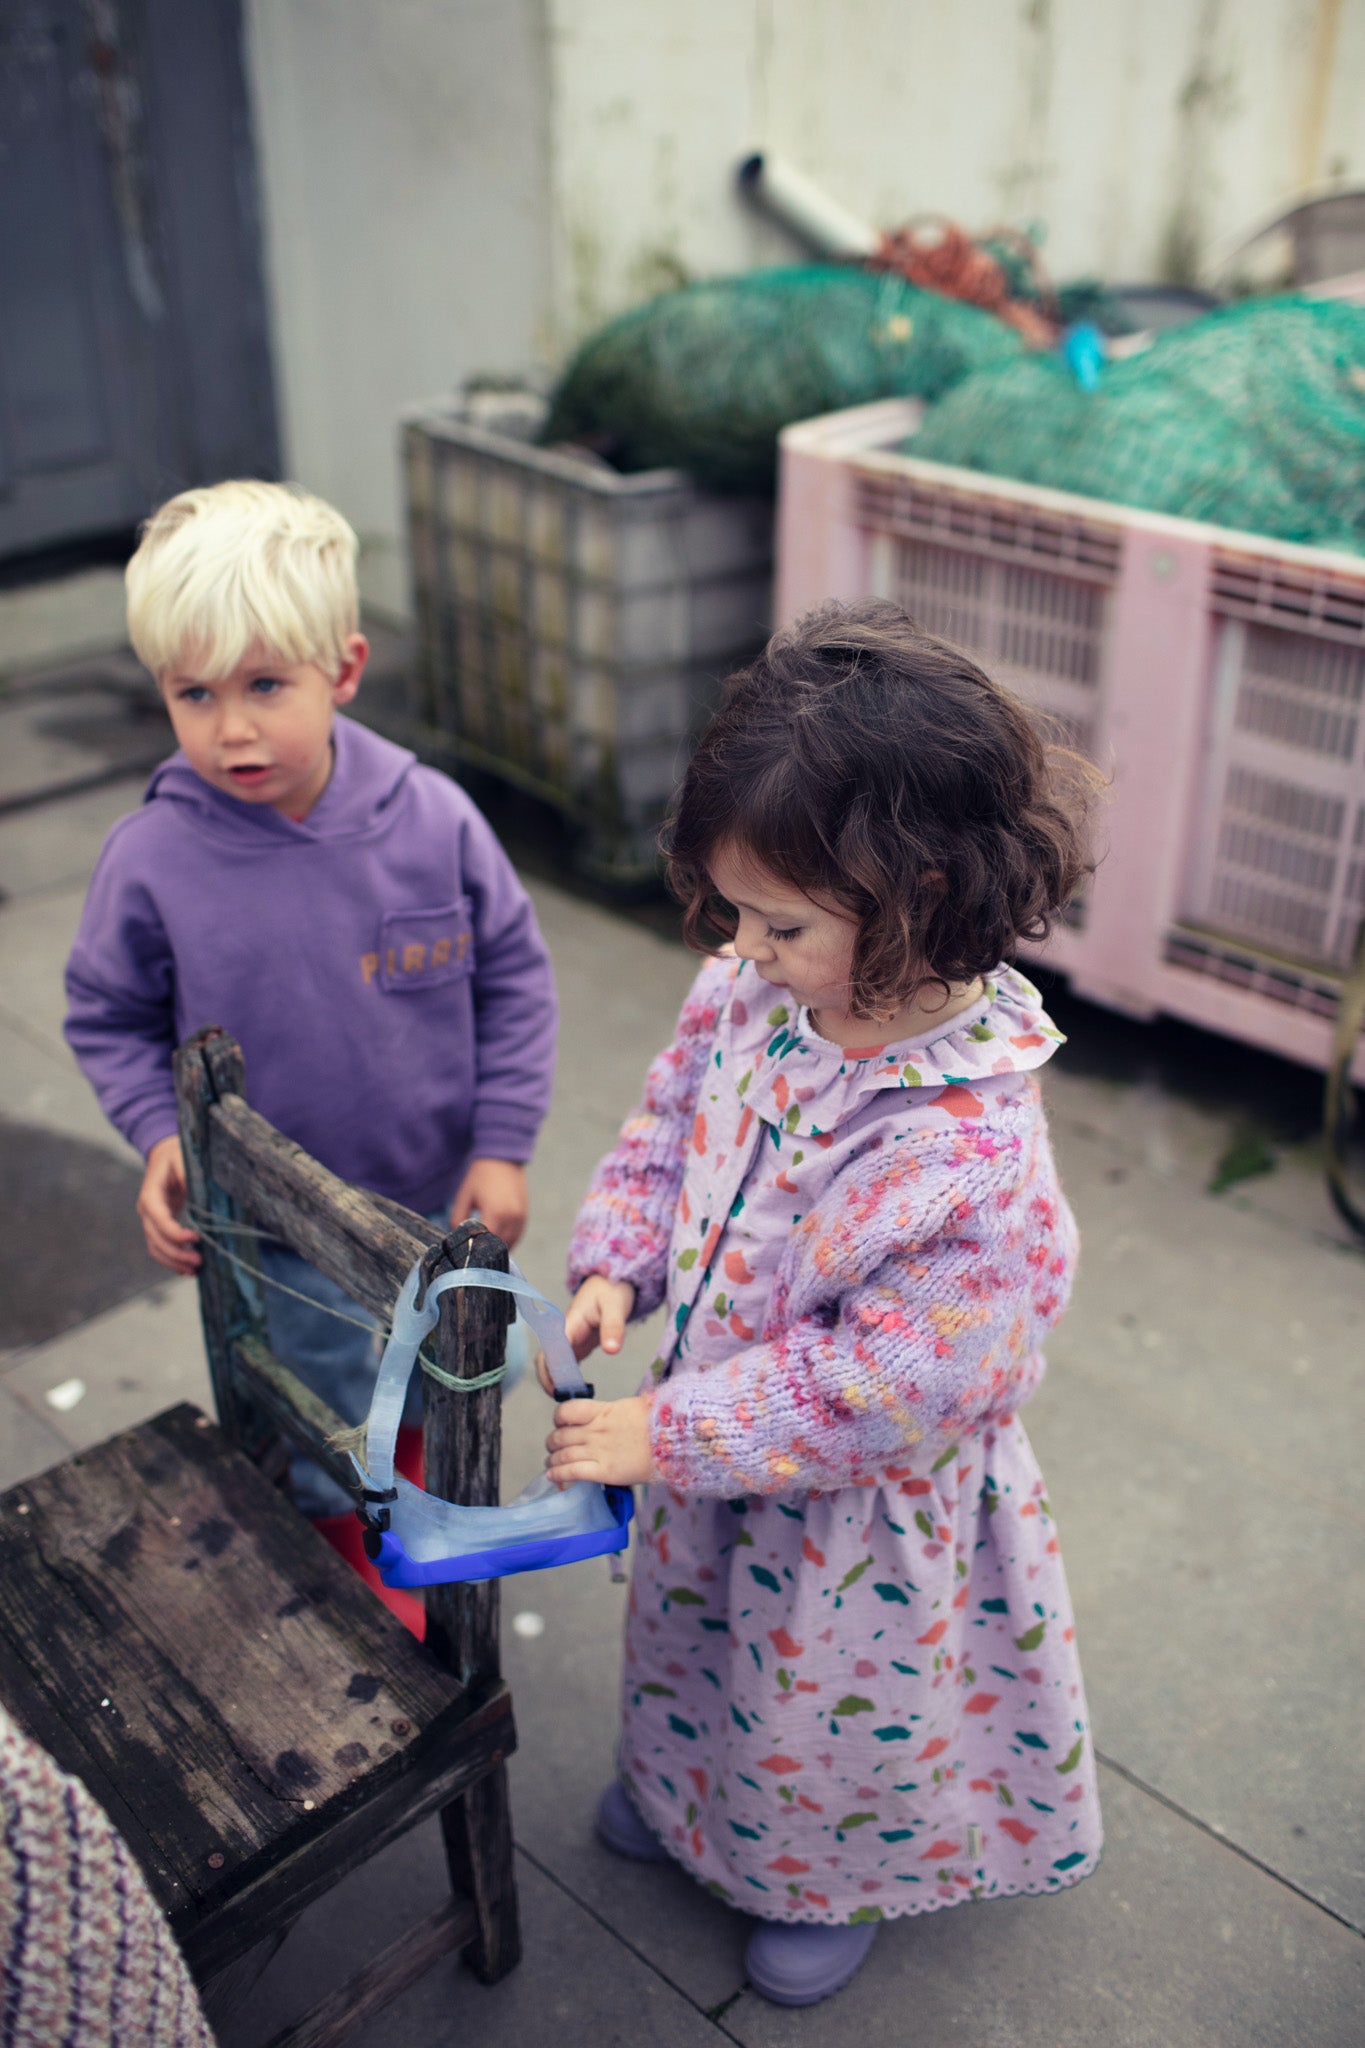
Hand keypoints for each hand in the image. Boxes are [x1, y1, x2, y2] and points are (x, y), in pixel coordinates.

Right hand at [137, 1136, 200, 1273]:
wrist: (166, 1154)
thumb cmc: (176, 1154)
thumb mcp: (182, 1158)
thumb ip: (187, 1174)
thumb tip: (199, 1193)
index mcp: (151, 1194)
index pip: (158, 1218)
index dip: (174, 1232)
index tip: (196, 1237)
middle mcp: (147, 1210)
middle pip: (155, 1238)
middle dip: (175, 1253)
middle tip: (199, 1262)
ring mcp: (151, 1219)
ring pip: (156, 1247)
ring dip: (173, 1261)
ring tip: (194, 1270)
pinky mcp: (159, 1225)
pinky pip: (161, 1246)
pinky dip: (171, 1259)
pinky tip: (187, 1269)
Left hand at [450, 1158, 528, 1247]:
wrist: (502, 1159)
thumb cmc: (481, 1177)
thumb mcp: (464, 1196)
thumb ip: (458, 1218)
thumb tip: (457, 1235)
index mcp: (496, 1213)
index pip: (486, 1244)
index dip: (475, 1250)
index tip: (466, 1253)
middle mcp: (512, 1217)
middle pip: (499, 1247)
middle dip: (486, 1252)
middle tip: (473, 1254)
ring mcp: (521, 1217)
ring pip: (511, 1244)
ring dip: (498, 1248)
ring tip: (484, 1249)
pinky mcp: (525, 1216)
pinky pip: (517, 1236)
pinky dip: (507, 1241)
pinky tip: (496, 1240)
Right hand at [534, 1275, 635, 1397]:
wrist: (611, 1280)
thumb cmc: (611, 1290)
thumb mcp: (616, 1306)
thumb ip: (614, 1327)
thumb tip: (612, 1350)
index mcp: (568, 1323)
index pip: (552, 1350)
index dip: (552, 1370)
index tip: (561, 1388)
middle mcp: (563, 1333)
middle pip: (544, 1359)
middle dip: (548, 1380)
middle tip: (563, 1399)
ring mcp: (567, 1340)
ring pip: (551, 1364)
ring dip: (554, 1382)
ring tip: (570, 1400)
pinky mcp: (575, 1346)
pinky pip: (563, 1365)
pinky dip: (565, 1379)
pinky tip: (577, 1392)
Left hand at [545, 1393, 656, 1487]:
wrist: (675, 1440)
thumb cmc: (660, 1423)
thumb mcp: (635, 1407)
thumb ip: (617, 1412)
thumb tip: (615, 1414)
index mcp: (603, 1411)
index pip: (567, 1411)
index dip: (559, 1419)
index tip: (561, 1425)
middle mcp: (596, 1430)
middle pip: (561, 1435)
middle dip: (553, 1443)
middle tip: (553, 1448)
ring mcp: (599, 1451)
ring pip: (563, 1455)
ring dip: (553, 1461)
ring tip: (550, 1465)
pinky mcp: (604, 1471)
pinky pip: (572, 1472)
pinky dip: (558, 1474)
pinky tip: (552, 1477)